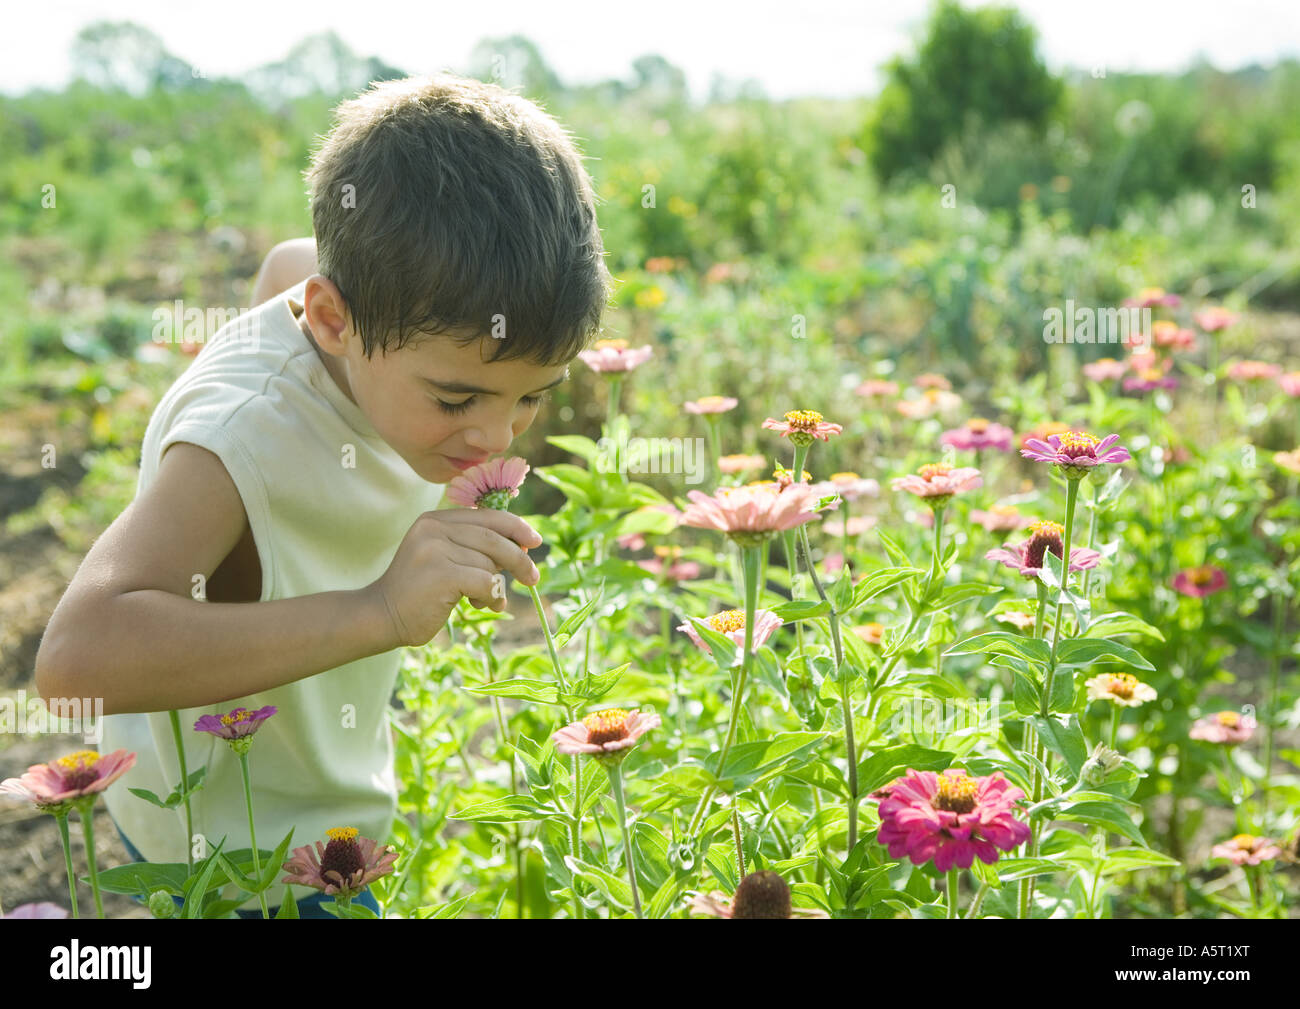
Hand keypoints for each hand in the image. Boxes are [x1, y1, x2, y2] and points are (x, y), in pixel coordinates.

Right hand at [368, 508, 541, 647]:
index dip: (516, 527)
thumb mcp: (444, 559)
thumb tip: (522, 546)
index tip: (534, 541)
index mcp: (435, 519)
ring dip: (497, 586)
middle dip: (519, 559)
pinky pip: (485, 582)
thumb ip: (473, 548)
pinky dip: (492, 596)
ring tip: (485, 601)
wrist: (382, 616)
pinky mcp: (441, 573)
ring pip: (490, 564)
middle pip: (494, 539)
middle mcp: (433, 528)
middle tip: (533, 578)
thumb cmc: (420, 592)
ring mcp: (435, 549)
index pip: (487, 516)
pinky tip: (485, 605)